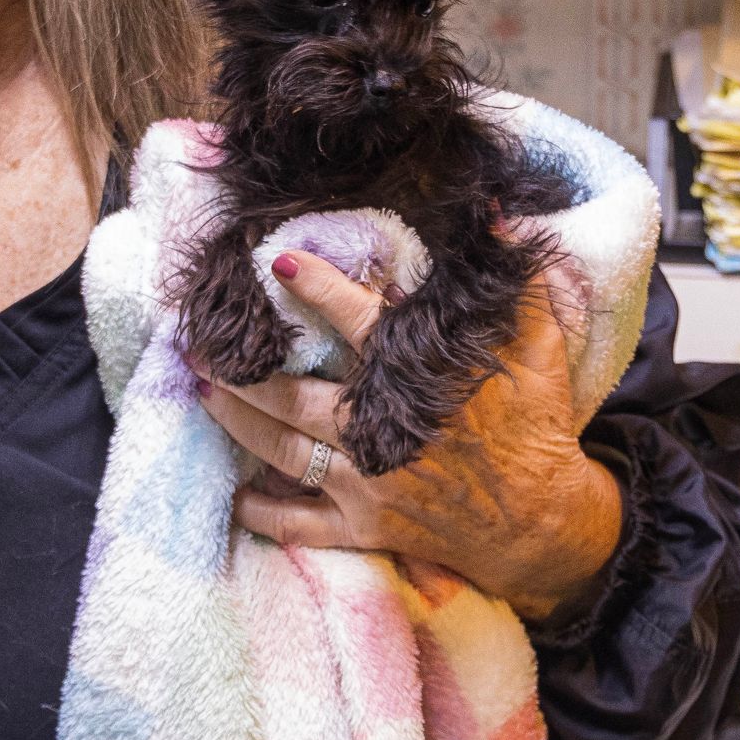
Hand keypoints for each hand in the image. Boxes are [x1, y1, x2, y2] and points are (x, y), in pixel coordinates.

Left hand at [199, 251, 623, 619]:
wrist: (543, 523)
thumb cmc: (536, 428)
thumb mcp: (538, 348)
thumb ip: (516, 281)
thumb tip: (497, 212)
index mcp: (416, 381)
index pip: (356, 322)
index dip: (316, 289)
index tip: (278, 263)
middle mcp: (380, 430)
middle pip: (292, 395)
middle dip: (241, 370)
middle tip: (196, 343)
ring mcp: (368, 482)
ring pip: (284, 450)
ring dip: (237, 421)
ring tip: (203, 393)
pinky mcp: (366, 527)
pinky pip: (301, 524)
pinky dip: (264, 512)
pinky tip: (236, 495)